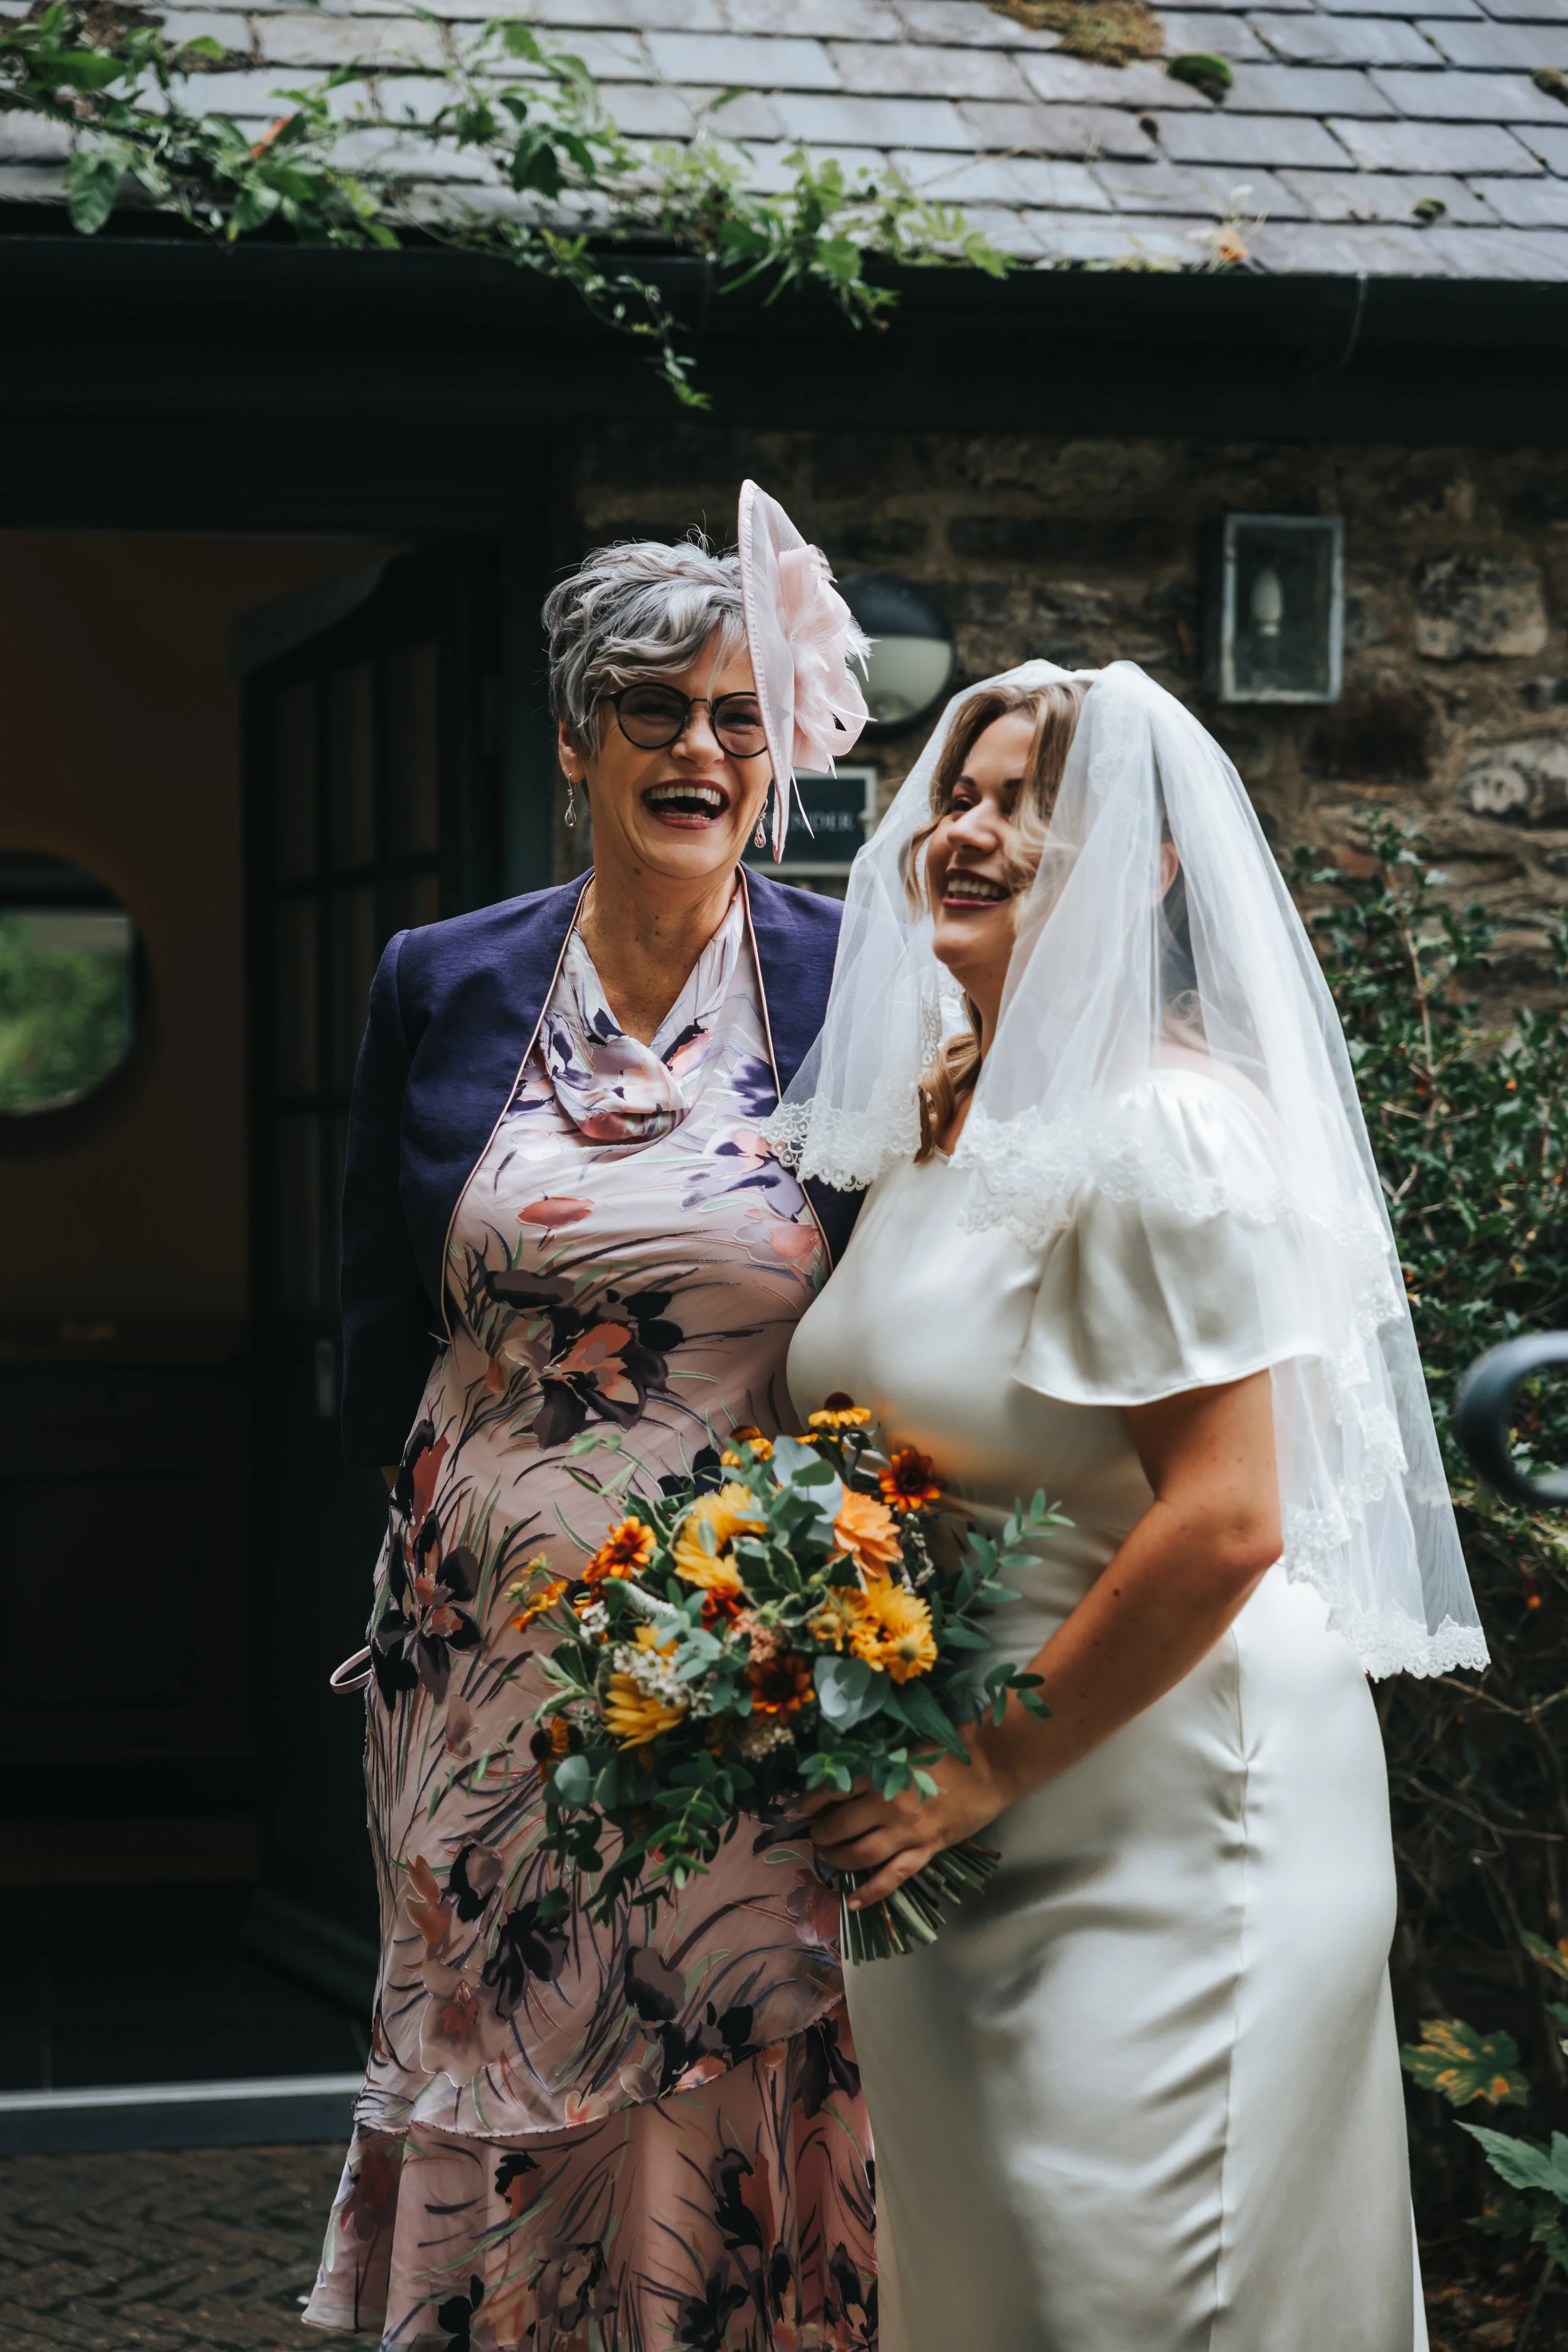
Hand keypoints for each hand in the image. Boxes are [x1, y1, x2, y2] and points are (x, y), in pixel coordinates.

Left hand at [800, 1730, 1015, 1910]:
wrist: (989, 1765)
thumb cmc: (946, 1749)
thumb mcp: (902, 1749)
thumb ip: (873, 1765)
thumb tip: (840, 1777)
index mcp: (881, 1775)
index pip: (832, 1791)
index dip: (811, 1801)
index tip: (802, 1806)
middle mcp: (889, 1807)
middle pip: (840, 1827)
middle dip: (820, 1833)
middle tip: (815, 1833)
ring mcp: (908, 1833)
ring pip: (860, 1855)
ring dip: (837, 1859)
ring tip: (827, 1856)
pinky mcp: (927, 1850)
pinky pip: (894, 1877)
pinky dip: (871, 1892)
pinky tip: (852, 1902)